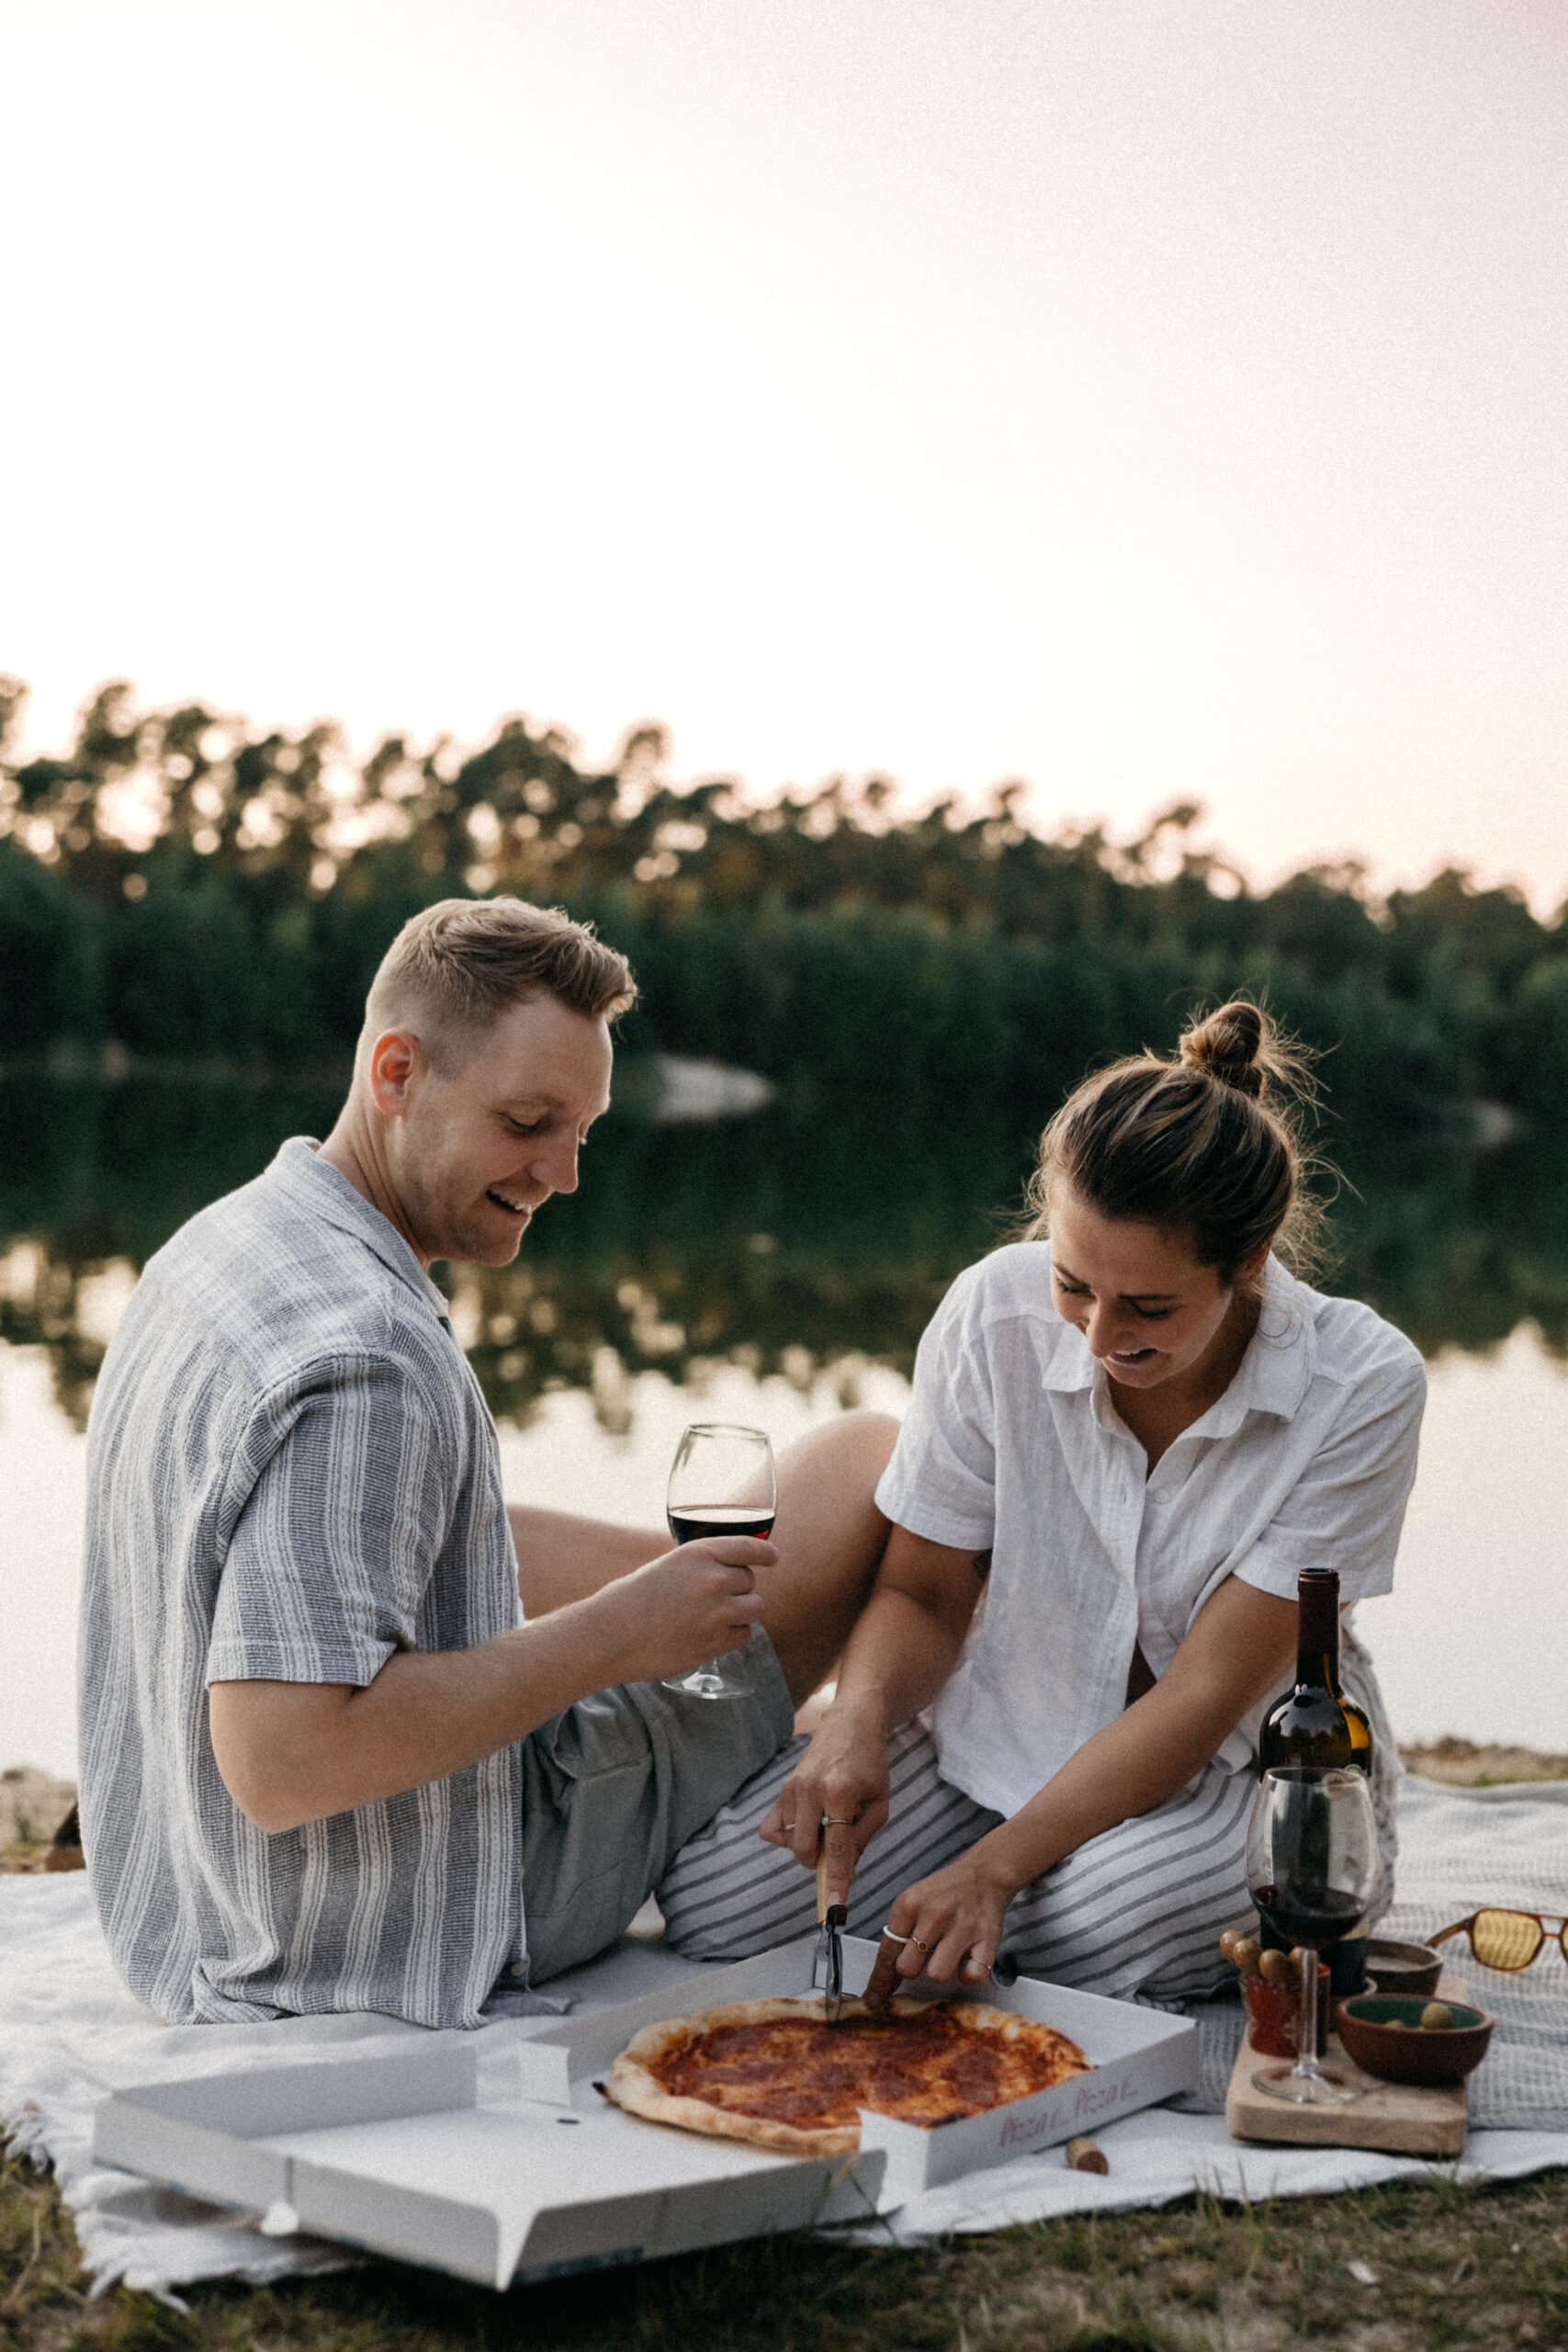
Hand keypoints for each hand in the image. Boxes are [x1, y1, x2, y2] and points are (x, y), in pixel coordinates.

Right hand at [591, 1538, 774, 1685]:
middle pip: (750, 1581)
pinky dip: (732, 1636)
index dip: (766, 1553)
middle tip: (711, 1601)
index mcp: (699, 1553)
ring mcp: (716, 1613)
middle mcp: (712, 1580)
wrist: (609, 1636)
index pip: (749, 1547)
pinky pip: (743, 1635)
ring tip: (712, 1619)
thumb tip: (728, 1575)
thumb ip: (699, 1568)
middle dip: (737, 1590)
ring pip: (754, 1608)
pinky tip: (707, 1636)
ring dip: (740, 1613)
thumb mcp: (667, 1568)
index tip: (773, 1557)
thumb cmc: (630, 1600)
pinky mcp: (714, 1643)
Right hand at [757, 1700, 889, 1905]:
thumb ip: (861, 1839)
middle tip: (837, 1846)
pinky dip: (788, 1836)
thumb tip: (842, 1873)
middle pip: (804, 1849)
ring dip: (808, 1845)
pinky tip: (807, 1824)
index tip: (835, 1905)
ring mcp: (792, 1787)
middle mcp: (810, 1789)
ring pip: (789, 1842)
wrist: (850, 1724)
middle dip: (819, 1861)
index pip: (836, 1846)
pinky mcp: (782, 1788)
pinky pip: (773, 1830)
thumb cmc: (870, 1765)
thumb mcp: (879, 1803)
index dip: (837, 1878)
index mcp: (841, 1791)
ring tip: (827, 1823)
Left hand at [860, 1845, 1016, 2007]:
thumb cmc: (943, 1894)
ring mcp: (962, 1926)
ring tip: (946, 1952)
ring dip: (940, 1970)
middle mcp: (934, 1913)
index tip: (873, 2000)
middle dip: (911, 1969)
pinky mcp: (987, 1938)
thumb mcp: (912, 1902)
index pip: (888, 1952)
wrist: (983, 1875)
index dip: (879, 1980)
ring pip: (937, 1975)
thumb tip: (884, 1981)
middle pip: (908, 1968)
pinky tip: (967, 1956)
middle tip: (923, 1955)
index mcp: (909, 1903)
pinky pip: (971, 1976)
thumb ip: (899, 1937)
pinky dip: (968, 1973)